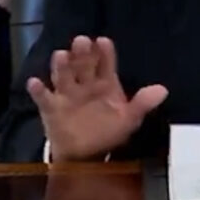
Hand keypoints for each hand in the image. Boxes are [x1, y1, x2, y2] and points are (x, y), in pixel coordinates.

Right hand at [27, 36, 167, 161]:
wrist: (86, 157)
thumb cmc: (108, 133)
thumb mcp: (129, 119)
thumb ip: (143, 103)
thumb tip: (163, 90)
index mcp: (105, 83)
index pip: (105, 63)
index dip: (104, 52)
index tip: (103, 42)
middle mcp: (85, 84)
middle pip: (82, 65)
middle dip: (82, 53)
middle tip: (81, 41)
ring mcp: (66, 94)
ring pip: (63, 76)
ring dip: (61, 66)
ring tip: (60, 55)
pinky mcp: (50, 108)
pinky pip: (43, 97)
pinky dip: (38, 90)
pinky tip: (35, 82)